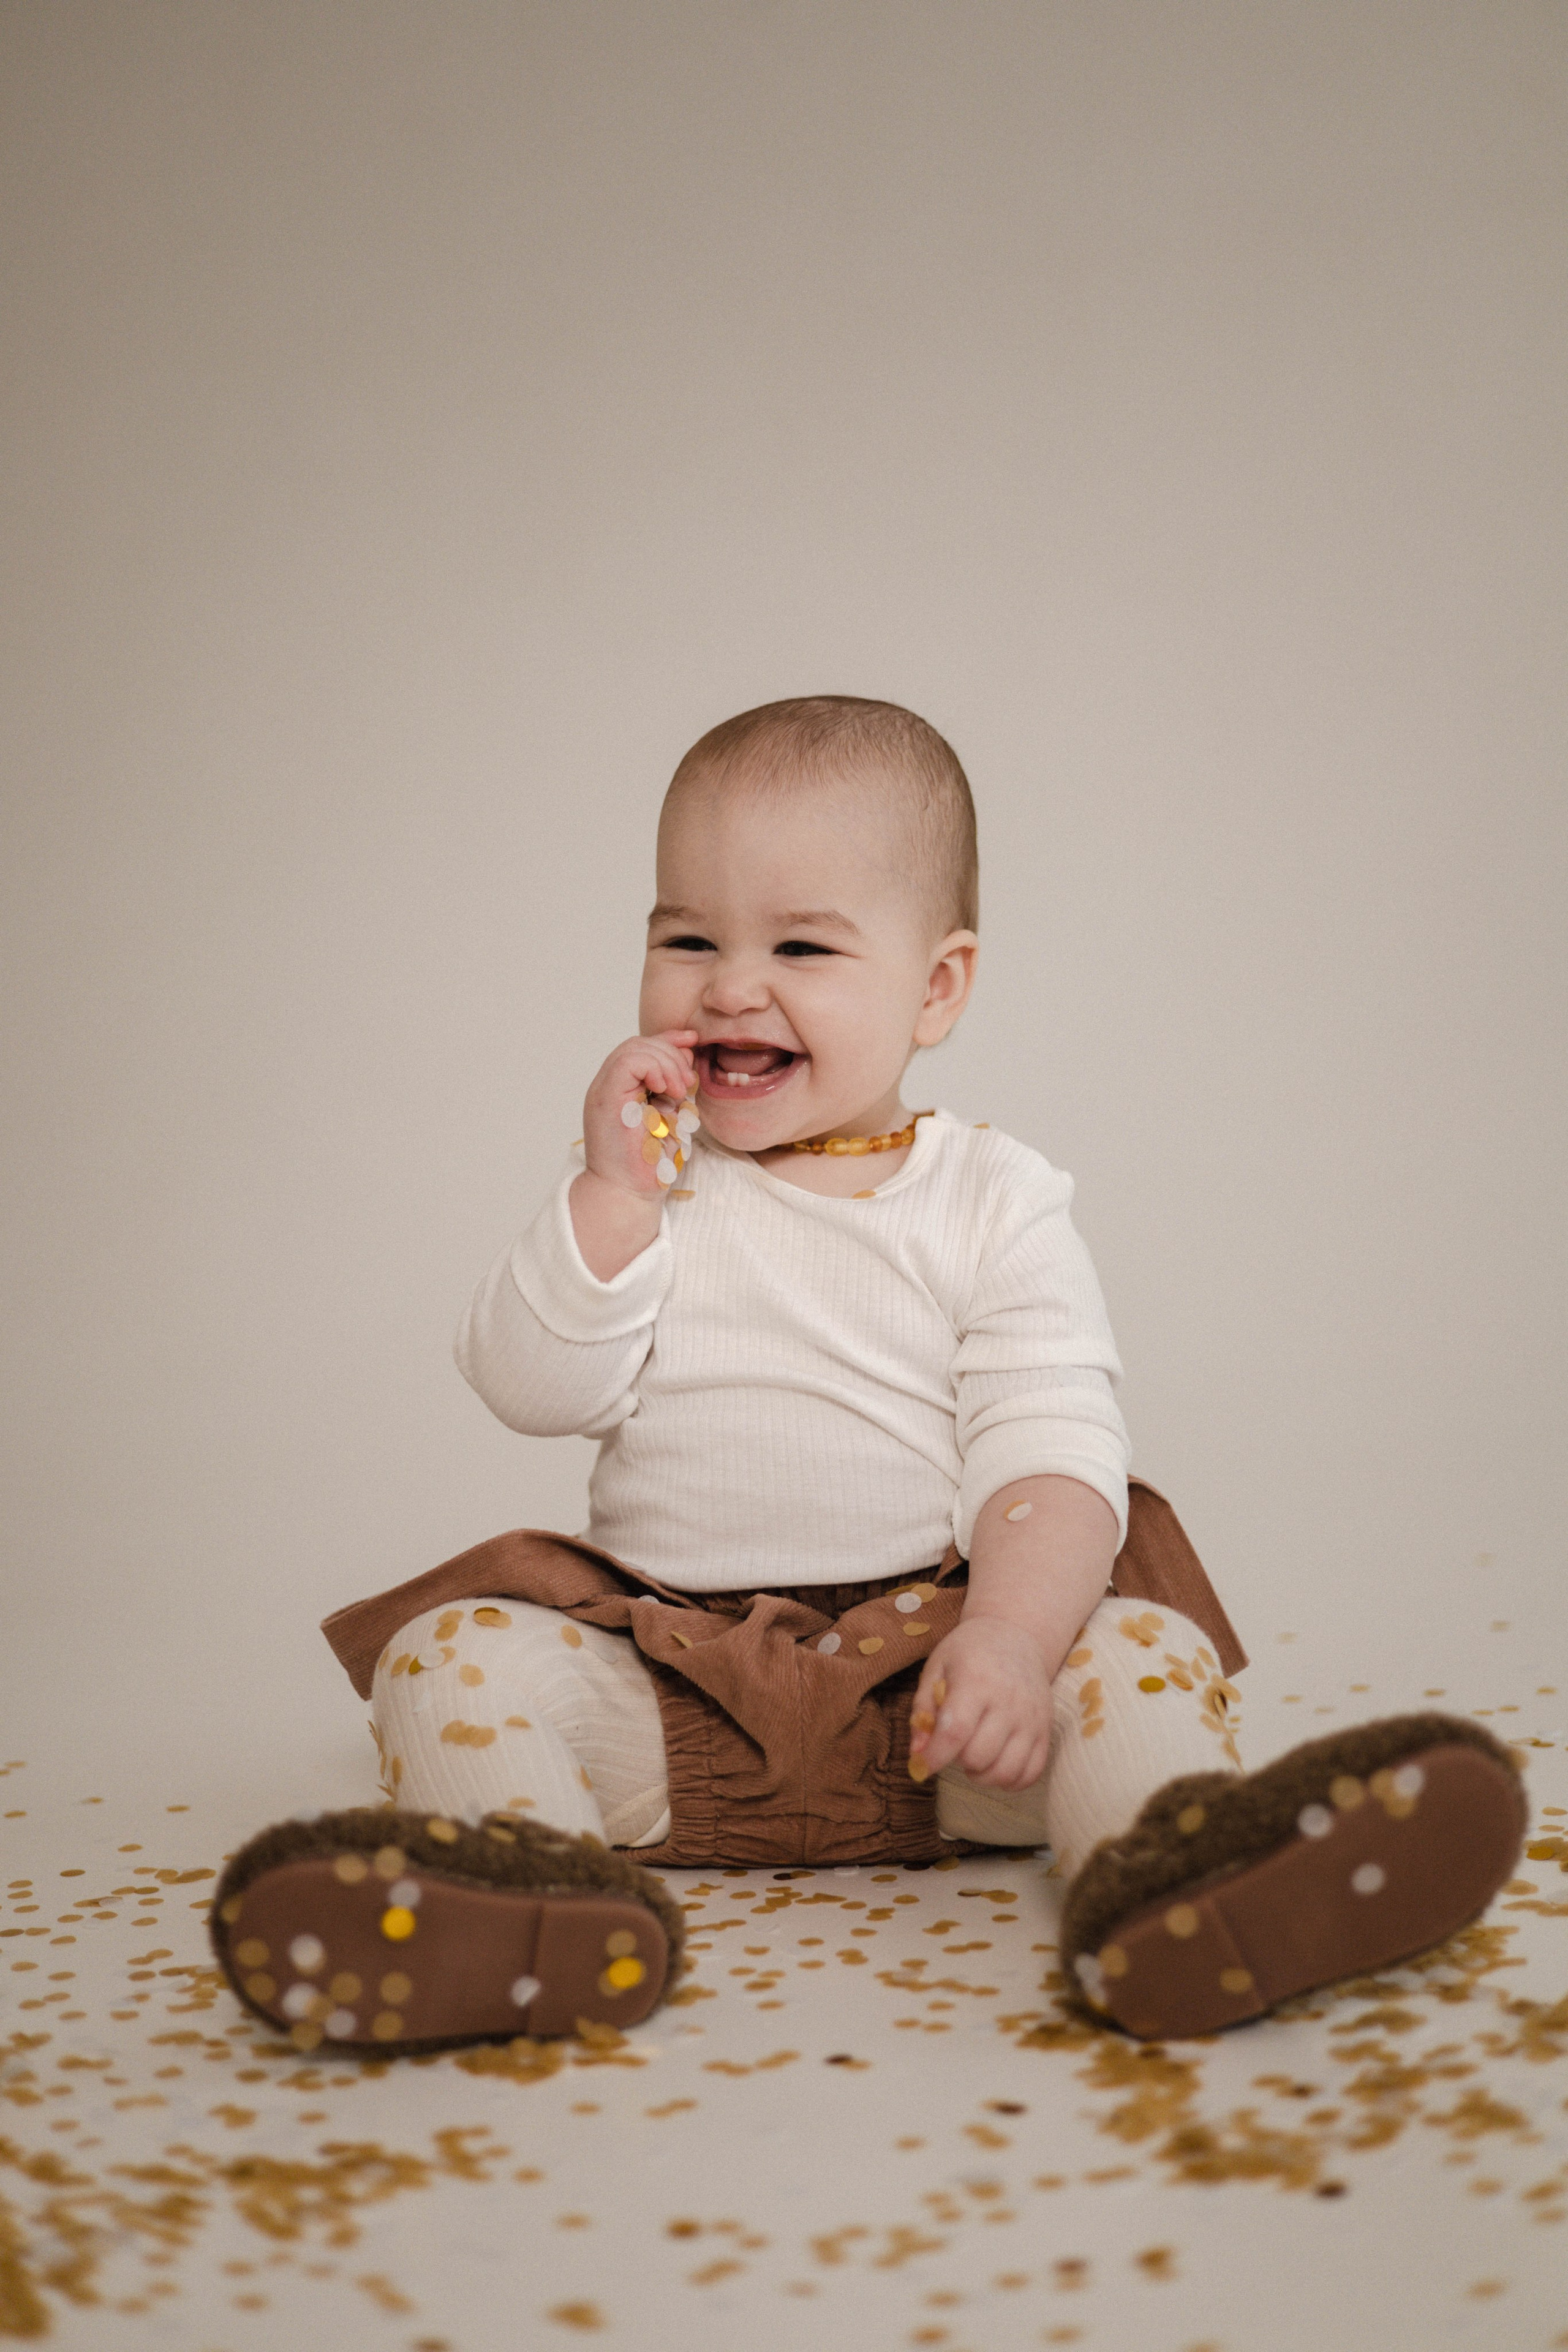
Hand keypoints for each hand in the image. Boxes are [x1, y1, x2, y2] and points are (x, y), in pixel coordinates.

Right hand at [581, 1029, 698, 1198]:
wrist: (627, 1194)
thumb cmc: (648, 1164)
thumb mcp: (671, 1116)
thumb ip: (675, 1087)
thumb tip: (688, 1054)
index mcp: (623, 1090)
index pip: (643, 1048)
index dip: (669, 1040)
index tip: (693, 1043)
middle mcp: (610, 1086)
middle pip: (639, 1044)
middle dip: (671, 1054)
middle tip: (687, 1083)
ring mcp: (604, 1091)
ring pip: (633, 1048)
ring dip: (665, 1062)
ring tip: (679, 1090)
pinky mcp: (605, 1097)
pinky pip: (628, 1062)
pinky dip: (653, 1068)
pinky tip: (666, 1089)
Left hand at [908, 1614, 1053, 1790]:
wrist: (1016, 1636)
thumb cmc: (969, 1652)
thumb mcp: (936, 1667)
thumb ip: (922, 1709)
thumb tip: (918, 1753)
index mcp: (977, 1681)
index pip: (956, 1731)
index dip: (935, 1757)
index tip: (923, 1765)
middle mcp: (1009, 1702)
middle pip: (979, 1756)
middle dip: (957, 1760)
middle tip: (954, 1744)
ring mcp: (1032, 1719)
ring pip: (1006, 1772)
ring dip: (982, 1774)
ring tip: (974, 1756)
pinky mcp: (1047, 1731)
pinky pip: (1031, 1773)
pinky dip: (1010, 1780)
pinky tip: (996, 1763)